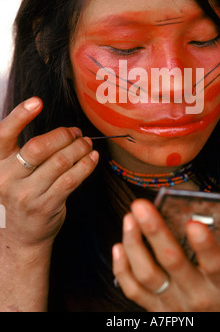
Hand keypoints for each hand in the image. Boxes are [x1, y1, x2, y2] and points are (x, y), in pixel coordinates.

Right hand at [0, 97, 98, 250]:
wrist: (20, 237)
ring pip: (59, 162)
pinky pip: (71, 179)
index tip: (37, 102)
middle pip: (38, 146)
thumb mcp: (11, 174)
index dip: (20, 116)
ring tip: (87, 143)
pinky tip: (92, 158)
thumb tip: (62, 131)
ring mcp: (26, 194)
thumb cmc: (20, 197)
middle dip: (62, 135)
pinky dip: (86, 165)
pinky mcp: (46, 205)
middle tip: (76, 132)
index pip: (3, 135)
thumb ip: (24, 152)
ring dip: (79, 148)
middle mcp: (6, 178)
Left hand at [112, 196, 219, 311]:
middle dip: (154, 232)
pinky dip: (122, 270)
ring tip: (128, 219)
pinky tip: (118, 246)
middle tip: (141, 206)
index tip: (194, 223)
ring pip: (148, 276)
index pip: (214, 263)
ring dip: (134, 246)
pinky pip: (134, 292)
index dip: (204, 245)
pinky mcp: (157, 309)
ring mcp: (174, 304)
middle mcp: (197, 294)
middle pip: (172, 263)